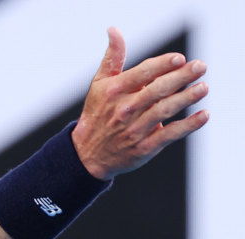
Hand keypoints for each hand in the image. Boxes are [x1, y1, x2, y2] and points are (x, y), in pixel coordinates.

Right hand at [72, 27, 208, 180]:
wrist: (88, 154)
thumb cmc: (97, 114)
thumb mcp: (99, 85)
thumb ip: (112, 58)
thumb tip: (114, 31)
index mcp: (113, 92)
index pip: (141, 74)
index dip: (162, 65)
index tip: (180, 59)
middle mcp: (123, 110)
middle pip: (156, 90)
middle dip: (180, 77)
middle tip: (200, 67)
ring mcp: (134, 130)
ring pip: (164, 111)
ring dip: (186, 98)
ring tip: (204, 88)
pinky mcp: (143, 147)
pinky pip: (169, 135)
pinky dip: (188, 125)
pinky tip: (203, 115)